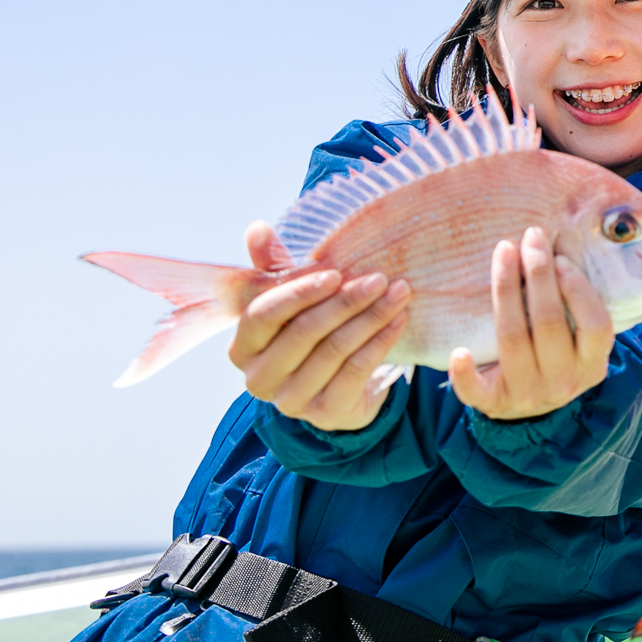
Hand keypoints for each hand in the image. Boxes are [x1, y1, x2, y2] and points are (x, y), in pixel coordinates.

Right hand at [229, 221, 410, 430]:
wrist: (337, 391)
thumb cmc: (308, 336)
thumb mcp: (289, 303)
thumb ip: (273, 268)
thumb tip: (257, 228)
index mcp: (242, 348)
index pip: (263, 315)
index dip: (299, 292)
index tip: (335, 272)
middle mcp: (259, 378)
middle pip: (304, 331)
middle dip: (346, 301)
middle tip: (381, 278)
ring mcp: (290, 400)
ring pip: (335, 349)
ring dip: (371, 317)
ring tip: (399, 293)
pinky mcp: (324, 413)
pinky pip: (356, 371)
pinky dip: (380, 342)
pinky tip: (399, 321)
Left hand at [450, 226, 613, 419]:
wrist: (529, 404)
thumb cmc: (556, 354)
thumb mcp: (580, 340)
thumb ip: (579, 305)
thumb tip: (563, 244)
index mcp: (591, 365)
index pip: (595, 326)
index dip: (578, 290)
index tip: (561, 258)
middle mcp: (563, 382)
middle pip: (548, 322)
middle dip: (538, 273)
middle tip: (531, 237)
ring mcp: (527, 395)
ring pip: (513, 338)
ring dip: (505, 290)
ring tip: (504, 253)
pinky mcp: (493, 403)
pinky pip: (476, 391)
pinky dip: (465, 373)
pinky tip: (459, 351)